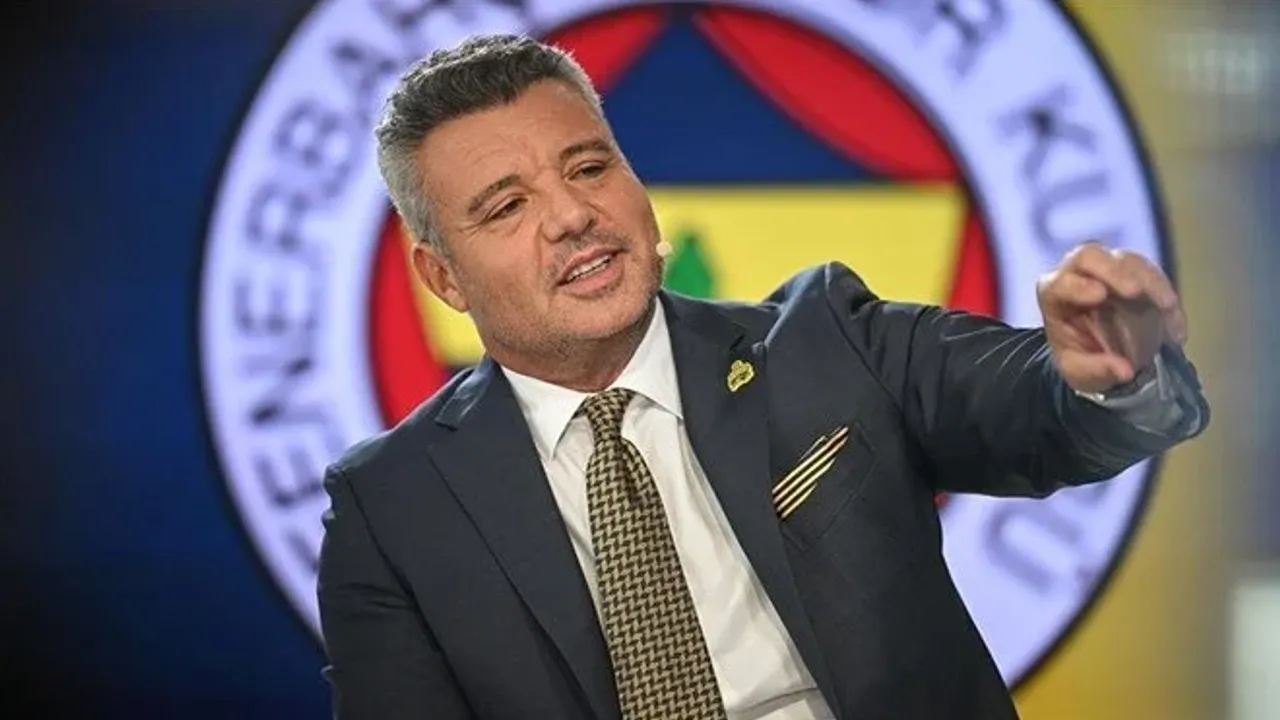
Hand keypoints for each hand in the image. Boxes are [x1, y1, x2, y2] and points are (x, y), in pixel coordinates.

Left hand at [1036, 242, 1186, 394]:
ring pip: (1127, 260)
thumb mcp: (1080, 373)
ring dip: (1150, 281)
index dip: (1078, 286)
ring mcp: (1107, 270)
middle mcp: (1078, 275)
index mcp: (1053, 296)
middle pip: (1090, 256)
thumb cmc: (1080, 357)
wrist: (1100, 353)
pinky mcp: (1135, 273)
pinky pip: (1152, 273)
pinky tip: (1174, 321)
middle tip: (1136, 291)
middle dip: (1114, 271)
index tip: (1099, 295)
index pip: (1060, 282)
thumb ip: (1097, 370)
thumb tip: (1125, 371)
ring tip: (1167, 307)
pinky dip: (1166, 294)